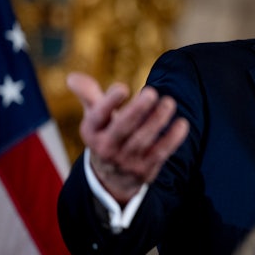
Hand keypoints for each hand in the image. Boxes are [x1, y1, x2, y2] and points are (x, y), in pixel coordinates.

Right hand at [67, 72, 189, 204]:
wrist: (113, 177)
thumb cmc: (106, 134)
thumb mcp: (94, 117)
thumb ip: (88, 94)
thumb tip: (72, 77)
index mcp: (92, 132)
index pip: (98, 116)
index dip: (109, 102)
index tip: (123, 87)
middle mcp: (106, 148)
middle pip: (121, 129)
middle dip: (137, 110)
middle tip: (152, 92)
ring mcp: (125, 161)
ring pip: (142, 140)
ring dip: (157, 121)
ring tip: (169, 102)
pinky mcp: (144, 170)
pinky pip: (160, 153)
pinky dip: (172, 139)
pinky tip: (182, 123)